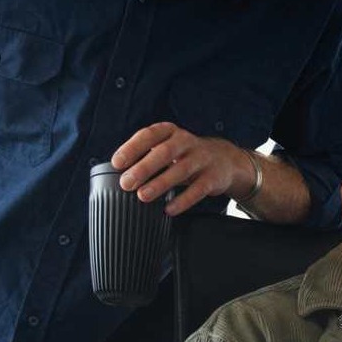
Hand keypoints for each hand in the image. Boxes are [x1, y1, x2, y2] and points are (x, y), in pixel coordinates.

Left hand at [111, 122, 255, 216]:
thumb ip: (146, 155)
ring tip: (143, 196)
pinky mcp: (213, 177)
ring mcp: (202, 159)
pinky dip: (183, 200)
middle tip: (126, 183)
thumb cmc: (186, 155)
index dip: (132, 148)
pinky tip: (169, 209)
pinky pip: (198, 189)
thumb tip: (118, 174)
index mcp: (171, 132)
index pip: (149, 135)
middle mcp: (187, 142)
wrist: (225, 160)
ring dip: (160, 183)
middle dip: (144, 167)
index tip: (117, 163)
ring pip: (180, 170)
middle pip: (164, 152)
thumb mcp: (168, 147)